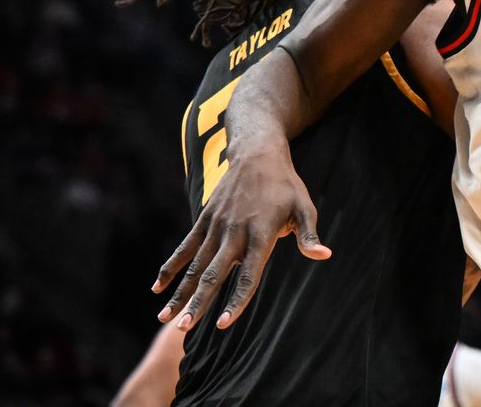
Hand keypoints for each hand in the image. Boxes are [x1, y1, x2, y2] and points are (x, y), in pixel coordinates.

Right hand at [152, 148, 331, 331]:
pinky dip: (171, 268)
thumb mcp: (304, 207)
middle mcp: (235, 232)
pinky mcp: (204, 219)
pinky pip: (184, 247)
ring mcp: (216, 226)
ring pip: (195, 265)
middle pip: (215, 274)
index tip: (223, 324)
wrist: (257, 153)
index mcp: (261, 234)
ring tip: (166, 318)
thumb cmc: (285, 185)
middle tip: (184, 328)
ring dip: (180, 292)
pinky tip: (157, 288)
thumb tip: (323, 256)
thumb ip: (309, 236)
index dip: (237, 300)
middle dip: (198, 302)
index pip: (249, 275)